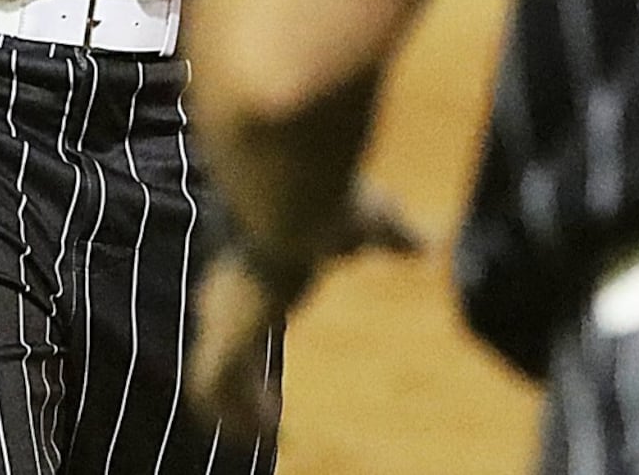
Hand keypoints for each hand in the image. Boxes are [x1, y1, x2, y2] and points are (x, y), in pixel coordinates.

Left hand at [184, 183, 424, 440]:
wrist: (298, 204)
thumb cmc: (333, 204)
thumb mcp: (374, 220)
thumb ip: (394, 235)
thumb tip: (426, 243)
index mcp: (257, 265)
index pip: (244, 305)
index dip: (254, 329)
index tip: (274, 348)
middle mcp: (229, 294)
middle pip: (218, 346)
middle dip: (239, 380)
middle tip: (266, 408)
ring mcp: (221, 319)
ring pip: (212, 378)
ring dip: (236, 408)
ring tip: (264, 433)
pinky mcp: (222, 343)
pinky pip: (212, 393)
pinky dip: (235, 416)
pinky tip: (264, 432)